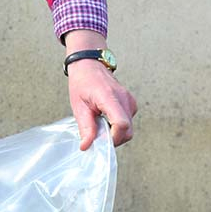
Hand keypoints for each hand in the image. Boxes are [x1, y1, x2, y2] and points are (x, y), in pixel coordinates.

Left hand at [63, 30, 137, 149]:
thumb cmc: (83, 83)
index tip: (101, 142)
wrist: (89, 66)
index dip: (113, 138)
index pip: (121, 124)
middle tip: (97, 136)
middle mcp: (124, 99)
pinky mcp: (131, 104)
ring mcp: (130, 101)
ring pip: (129, 128)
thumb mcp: (79, 107)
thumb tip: (87, 145)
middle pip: (127, 131)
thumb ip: (86, 127)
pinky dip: (117, 127)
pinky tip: (105, 120)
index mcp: (110, 97)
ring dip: (115, 133)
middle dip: (113, 139)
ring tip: (99, 125)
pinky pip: (128, 122)